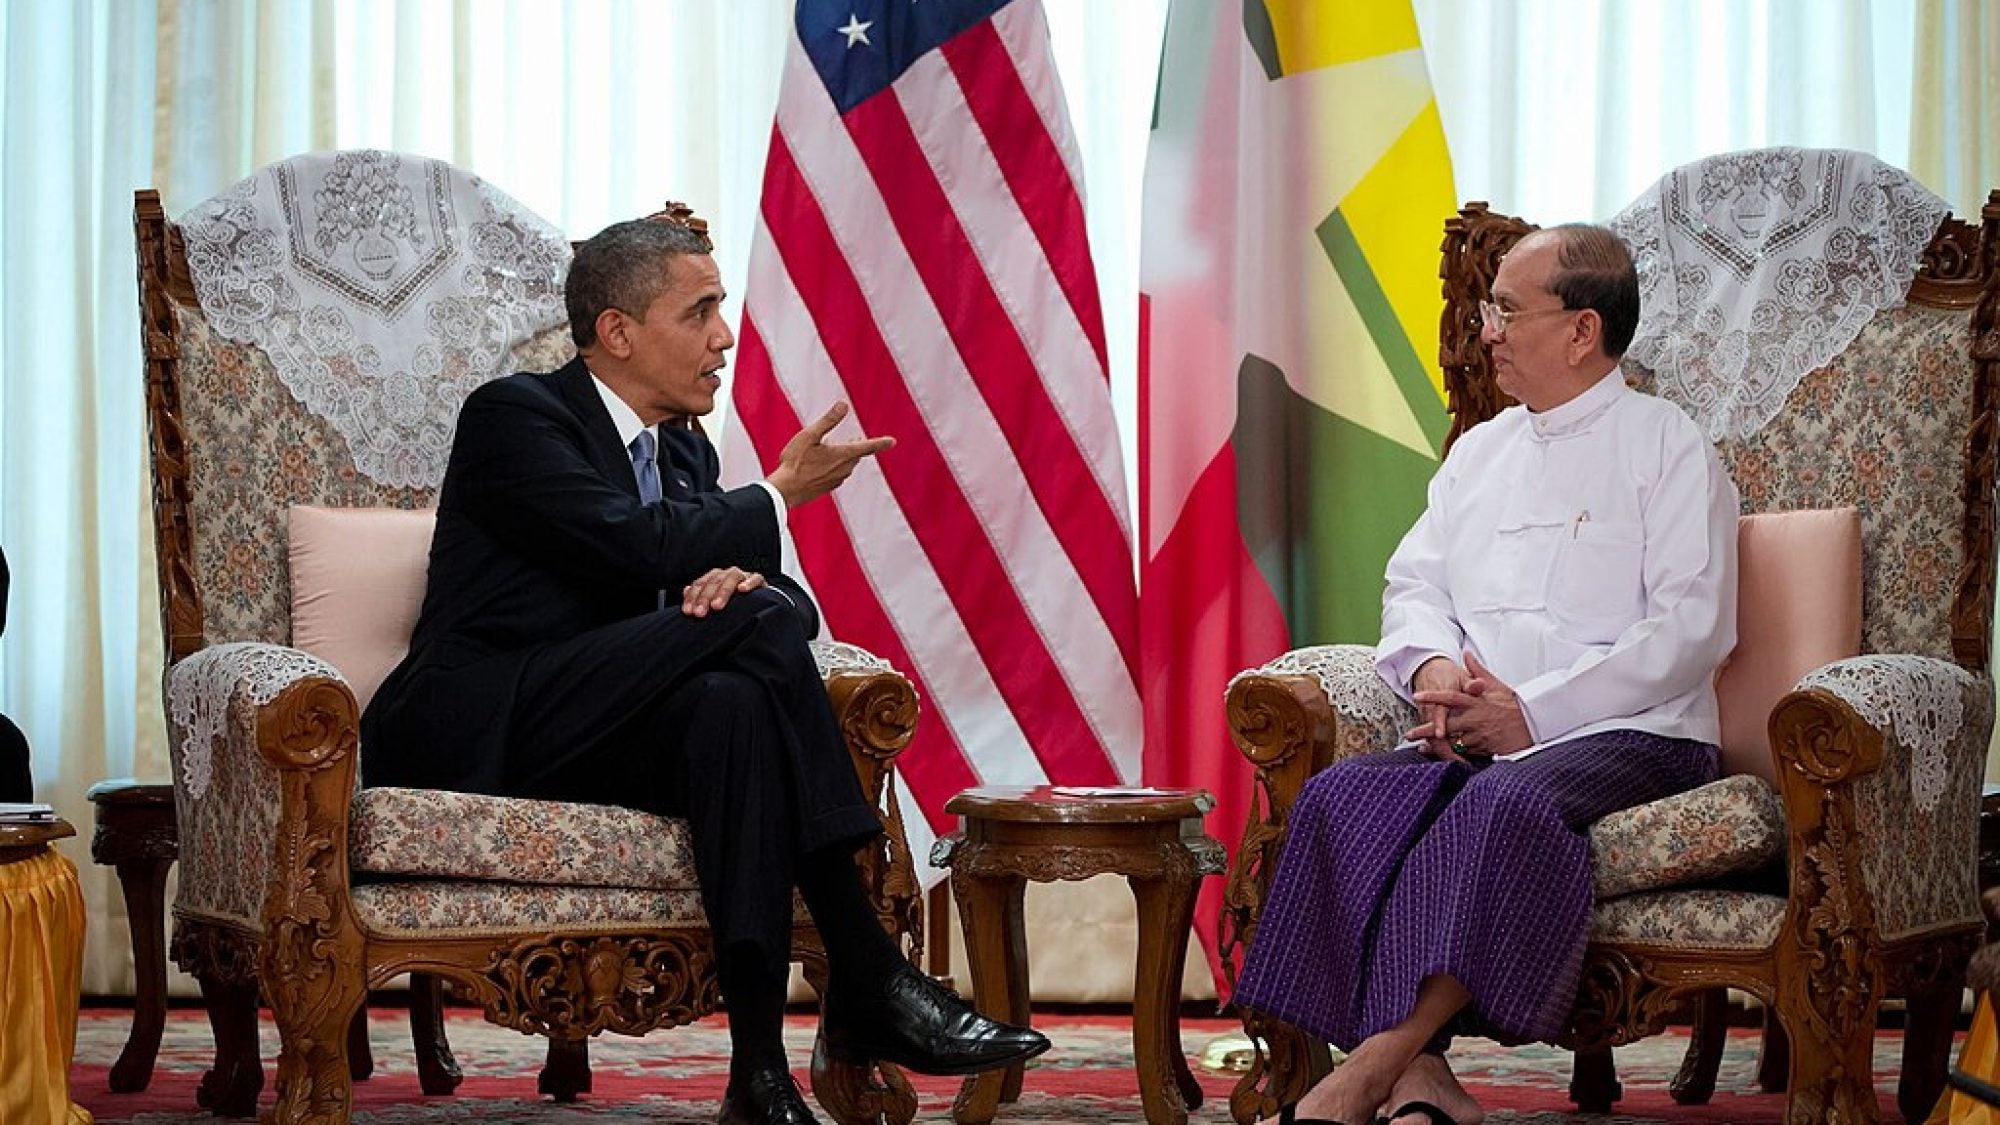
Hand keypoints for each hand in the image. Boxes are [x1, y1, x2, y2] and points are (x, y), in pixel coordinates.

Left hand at [682, 567, 764, 616]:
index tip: (688, 612)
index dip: (693, 598)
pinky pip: (755, 578)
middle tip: (700, 613)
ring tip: (717, 606)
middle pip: (714, 582)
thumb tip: (685, 591)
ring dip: (723, 591)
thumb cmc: (732, 603)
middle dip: (705, 598)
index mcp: (713, 578)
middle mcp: (726, 574)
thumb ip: (699, 596)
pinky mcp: (758, 580)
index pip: (700, 584)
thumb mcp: (713, 601)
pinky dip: (748, 583)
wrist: (758, 602)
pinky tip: (743, 590)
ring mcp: (743, 576)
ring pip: (732, 578)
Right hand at [766, 401, 894, 506]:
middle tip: (856, 438)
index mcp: (842, 455)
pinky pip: (837, 474)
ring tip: (834, 448)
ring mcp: (836, 480)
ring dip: (844, 456)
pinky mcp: (827, 488)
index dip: (880, 443)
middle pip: (856, 456)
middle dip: (857, 446)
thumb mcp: (809, 435)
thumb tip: (844, 404)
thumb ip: (828, 420)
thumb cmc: (795, 462)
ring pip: (847, 466)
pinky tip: (822, 465)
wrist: (784, 491)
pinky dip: (835, 466)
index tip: (892, 441)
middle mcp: (843, 469)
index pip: (867, 447)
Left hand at [1409, 650, 1533, 757]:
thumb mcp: (1496, 684)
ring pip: (1453, 741)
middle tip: (1410, 733)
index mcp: (1476, 701)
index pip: (1450, 697)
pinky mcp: (1485, 747)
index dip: (1433, 696)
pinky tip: (1443, 755)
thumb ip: (1477, 671)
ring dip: (1437, 746)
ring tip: (1422, 748)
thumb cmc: (1513, 704)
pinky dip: (1453, 754)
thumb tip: (1466, 653)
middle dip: (1426, 730)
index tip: (1417, 696)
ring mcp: (1480, 734)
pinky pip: (1466, 752)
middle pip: (1446, 724)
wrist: (1534, 723)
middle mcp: (1476, 718)